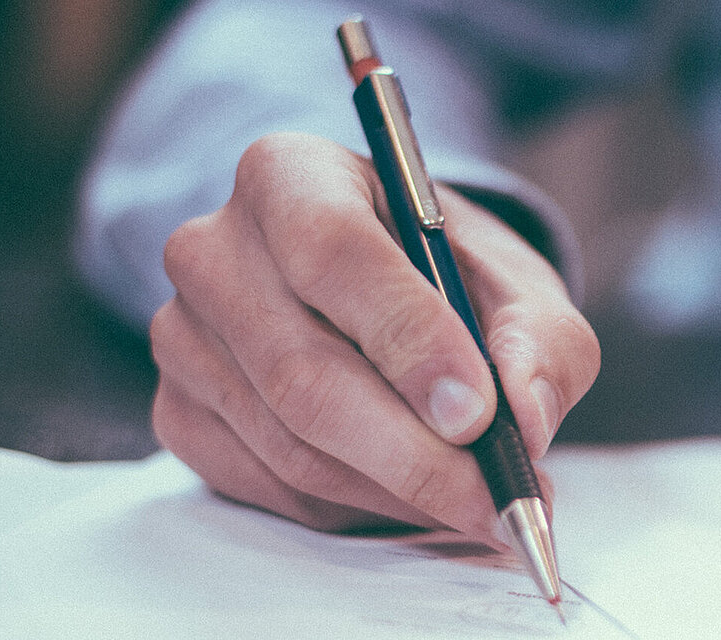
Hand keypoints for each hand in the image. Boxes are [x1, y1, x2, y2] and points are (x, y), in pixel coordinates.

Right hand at [150, 132, 597, 540]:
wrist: (383, 293)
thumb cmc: (448, 277)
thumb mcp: (518, 285)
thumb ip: (541, 340)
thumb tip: (525, 417)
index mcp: (290, 175)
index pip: (332, 251)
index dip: (407, 338)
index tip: (477, 412)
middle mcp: (214, 248)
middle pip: (303, 371)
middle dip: (414, 453)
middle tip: (496, 498)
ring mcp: (183, 336)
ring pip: (290, 445)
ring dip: (396, 491)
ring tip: (477, 503)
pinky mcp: (179, 412)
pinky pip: (269, 486)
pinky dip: (355, 508)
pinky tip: (412, 496)